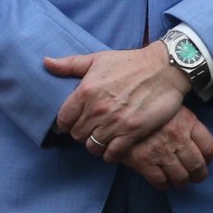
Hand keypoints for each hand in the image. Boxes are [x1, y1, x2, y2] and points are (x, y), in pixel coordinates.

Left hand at [47, 43, 188, 153]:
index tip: (76, 122)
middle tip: (92, 130)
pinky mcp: (133, 131)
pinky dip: (110, 154)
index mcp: (85, 91)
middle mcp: (98, 109)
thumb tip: (46, 62)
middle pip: (77, 135)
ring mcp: (115, 122)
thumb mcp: (98, 58)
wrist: (166, 68)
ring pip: (93, 146)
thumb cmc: (131, 62)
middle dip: (82, 134)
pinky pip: (112, 153)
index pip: (63, 120)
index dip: (67, 124)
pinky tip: (114, 147)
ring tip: (102, 140)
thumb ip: (69, 64)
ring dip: (96, 145)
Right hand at [119, 107, 212, 189]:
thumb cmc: (148, 110)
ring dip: (182, 182)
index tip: (205, 161)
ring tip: (179, 180)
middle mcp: (177, 137)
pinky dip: (164, 184)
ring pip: (181, 177)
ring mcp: (160, 151)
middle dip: (198, 175)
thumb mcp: (172, 109)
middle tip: (194, 177)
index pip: (209, 147)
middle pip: (197, 166)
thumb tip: (196, 145)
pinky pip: (160, 181)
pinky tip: (163, 180)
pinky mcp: (143, 162)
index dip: (209, 158)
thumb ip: (186, 125)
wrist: (117, 112)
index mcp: (187, 122)